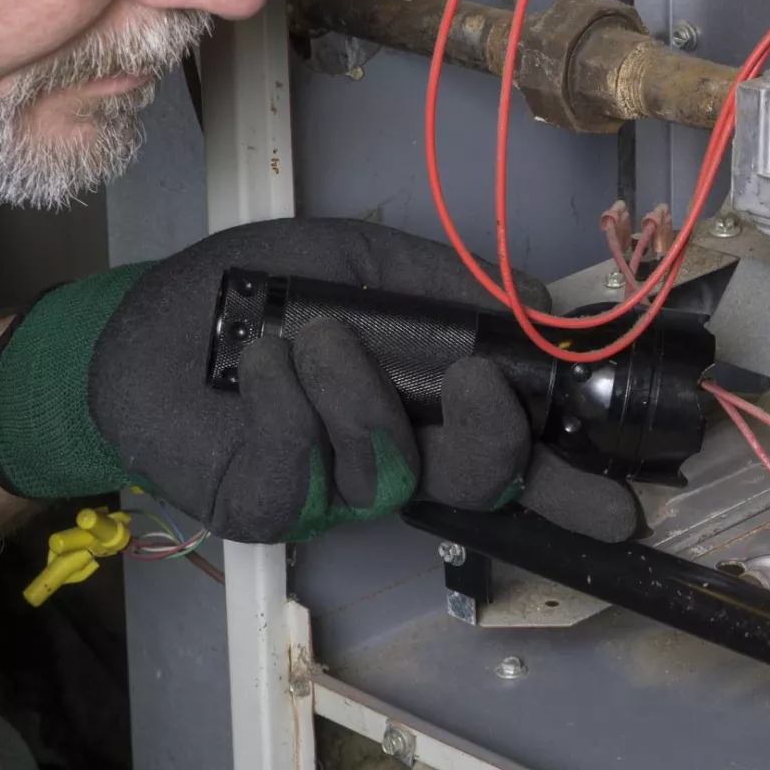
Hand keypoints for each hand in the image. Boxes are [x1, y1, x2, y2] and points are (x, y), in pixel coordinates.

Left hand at [0, 219, 640, 543]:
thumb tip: (541, 297)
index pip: (515, 459)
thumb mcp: (361, 264)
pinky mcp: (265, 505)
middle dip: (495, 442)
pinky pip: (301, 464)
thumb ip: (449, 284)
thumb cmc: (253, 296)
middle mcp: (391, 459)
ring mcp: (329, 493)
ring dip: (356, 389)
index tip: (627, 499)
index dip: (571, 486)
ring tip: (312, 333)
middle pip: (475, 481)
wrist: (142, 327)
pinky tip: (262, 360)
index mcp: (426, 410)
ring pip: (387, 468)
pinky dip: (285, 398)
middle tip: (482, 386)